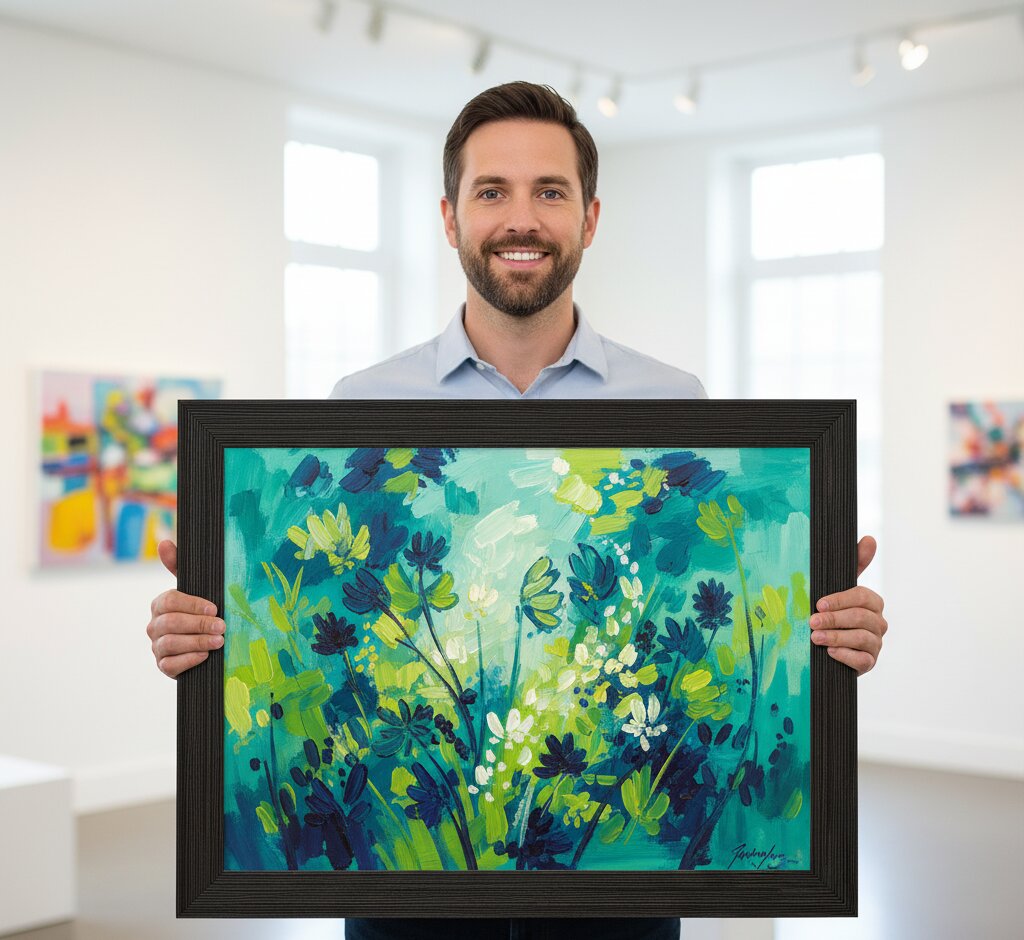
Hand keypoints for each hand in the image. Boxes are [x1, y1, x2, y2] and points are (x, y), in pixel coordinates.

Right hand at [147, 539, 224, 677]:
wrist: (206, 644)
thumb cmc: (201, 612)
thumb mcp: (197, 589)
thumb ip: (179, 567)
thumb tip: (163, 542)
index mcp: (160, 604)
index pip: (170, 600)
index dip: (192, 604)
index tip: (214, 607)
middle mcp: (154, 625)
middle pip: (171, 623)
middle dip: (199, 624)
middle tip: (222, 626)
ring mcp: (157, 647)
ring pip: (170, 644)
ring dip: (197, 642)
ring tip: (219, 641)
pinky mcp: (163, 666)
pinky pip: (170, 665)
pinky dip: (189, 660)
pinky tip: (205, 656)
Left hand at [810, 536, 886, 675]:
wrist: (827, 646)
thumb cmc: (833, 612)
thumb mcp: (838, 588)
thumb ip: (855, 565)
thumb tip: (871, 539)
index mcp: (872, 603)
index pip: (862, 597)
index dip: (840, 600)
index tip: (818, 603)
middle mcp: (878, 623)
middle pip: (861, 618)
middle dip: (834, 619)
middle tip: (812, 621)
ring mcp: (875, 644)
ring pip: (862, 638)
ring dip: (836, 637)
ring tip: (815, 637)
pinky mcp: (869, 663)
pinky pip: (863, 660)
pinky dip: (846, 656)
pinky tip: (830, 653)